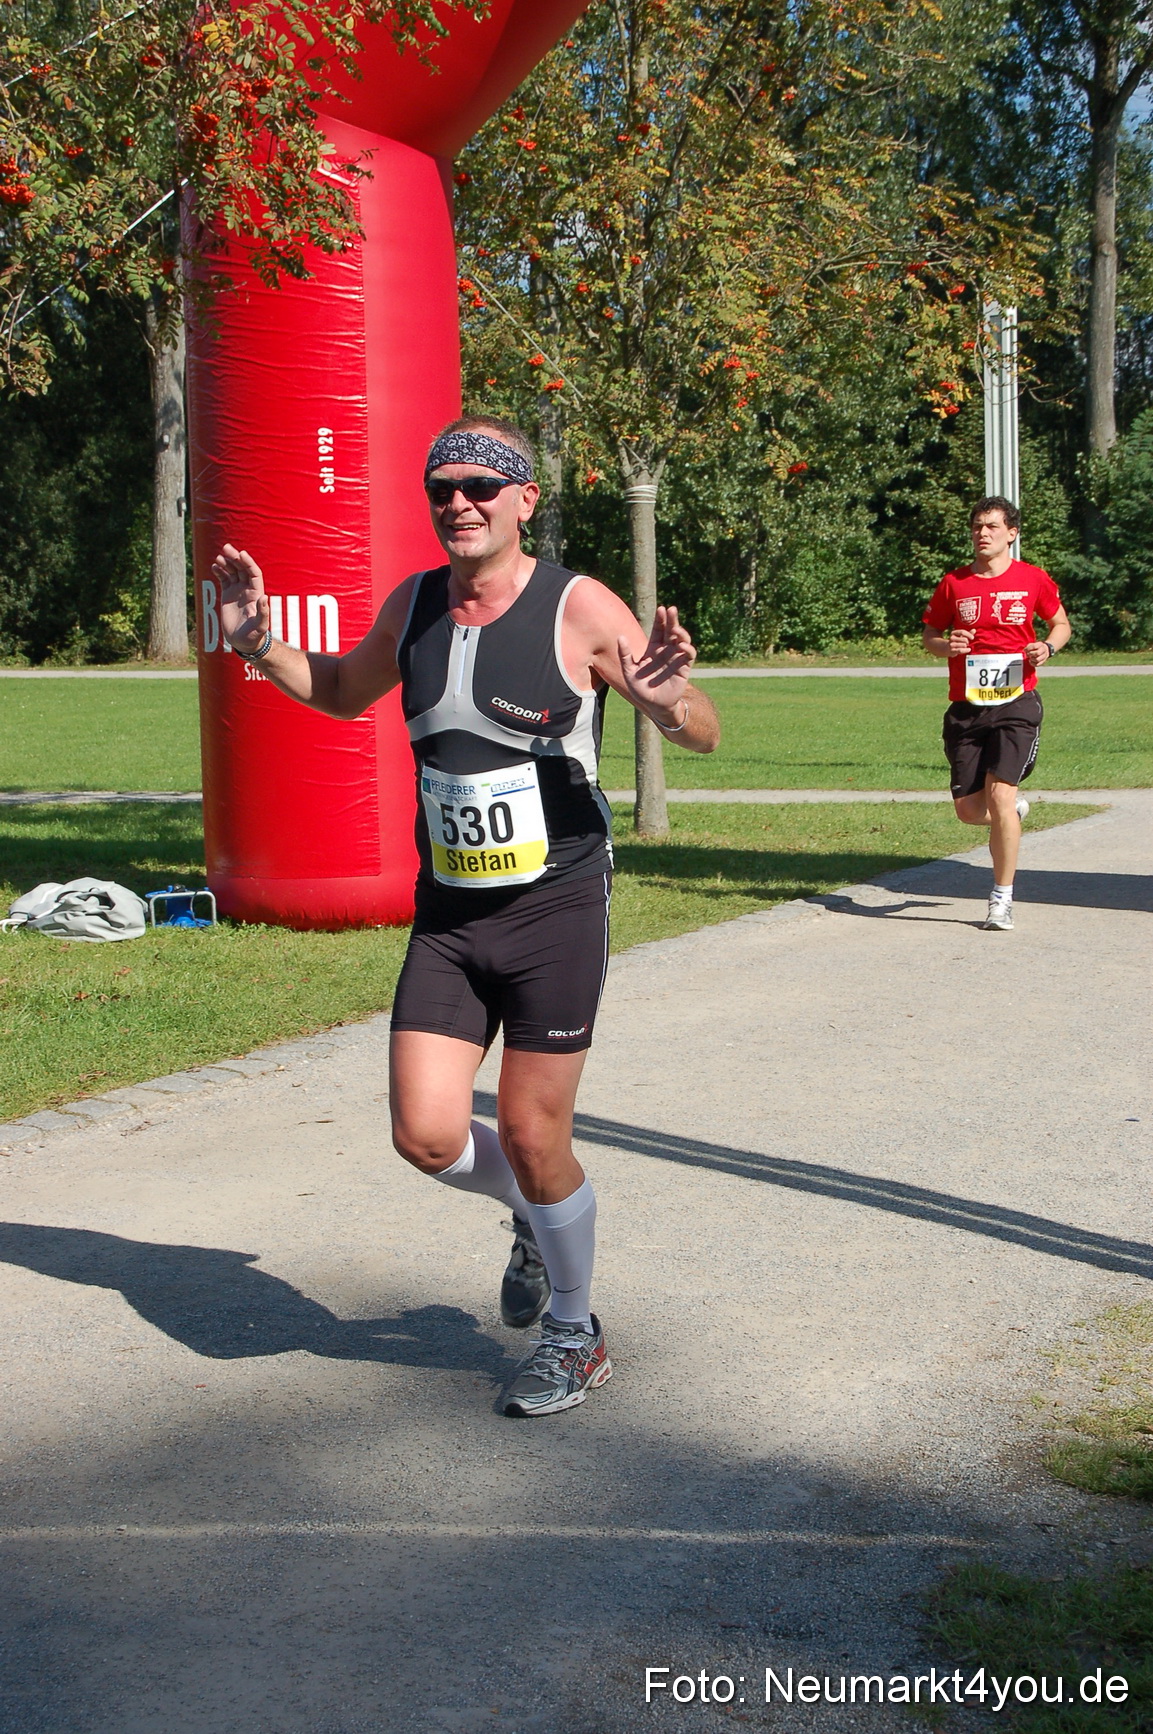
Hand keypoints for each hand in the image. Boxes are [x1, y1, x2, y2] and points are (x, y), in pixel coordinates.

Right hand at [212, 543, 269, 651]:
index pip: (254, 573)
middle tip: (226, 548)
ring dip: (227, 563)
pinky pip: (224, 579)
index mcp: (256, 594)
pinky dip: (220, 571)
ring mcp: (238, 591)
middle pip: (242, 568)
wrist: (244, 642)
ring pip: (233, 572)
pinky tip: (214, 566)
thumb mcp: (260, 626)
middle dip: (235, 558)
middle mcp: (248, 590)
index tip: (241, 553)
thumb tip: (264, 598)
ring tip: (219, 557)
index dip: (248, 563)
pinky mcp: (228, 595)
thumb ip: (263, 613)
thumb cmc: (254, 636)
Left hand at [618, 605, 695, 724]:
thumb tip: (620, 637)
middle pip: (671, 631)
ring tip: (676, 629)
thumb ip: (625, 655)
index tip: (661, 609)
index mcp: (653, 649)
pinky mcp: (684, 668)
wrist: (654, 706)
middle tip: (672, 609)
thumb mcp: (629, 672)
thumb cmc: (641, 689)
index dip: (661, 620)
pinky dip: (688, 649)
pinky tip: (682, 645)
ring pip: (682, 640)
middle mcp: (666, 651)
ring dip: (681, 632)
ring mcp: (676, 658)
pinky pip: (689, 655)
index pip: (658, 630)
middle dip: (672, 620)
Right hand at [947, 627, 975, 655]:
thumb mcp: (962, 636)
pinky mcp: (952, 651)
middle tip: (967, 643)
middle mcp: (951, 638)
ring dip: (966, 646)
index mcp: (953, 633)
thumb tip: (974, 629)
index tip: (972, 638)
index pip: (962, 632)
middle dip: (967, 641)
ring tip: (965, 646)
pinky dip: (966, 650)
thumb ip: (968, 633)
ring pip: (964, 645)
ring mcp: (951, 644)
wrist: (947, 649)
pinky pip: (961, 650)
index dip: (969, 634)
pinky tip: (969, 649)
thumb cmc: (957, 641)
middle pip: (964, 639)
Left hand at [1025, 639, 1049, 668]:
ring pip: (1037, 660)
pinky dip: (1032, 663)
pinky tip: (1031, 661)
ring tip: (1030, 657)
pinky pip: (1037, 664)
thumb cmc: (1036, 647)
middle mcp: (1043, 650)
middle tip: (1028, 654)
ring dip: (1032, 659)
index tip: (1025, 650)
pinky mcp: (1043, 661)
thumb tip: (1025, 650)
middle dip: (1030, 654)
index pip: (1034, 646)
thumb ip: (1028, 646)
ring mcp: (1044, 656)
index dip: (1028, 648)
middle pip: (1037, 653)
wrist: (1044, 650)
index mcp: (1040, 644)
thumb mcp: (1032, 644)